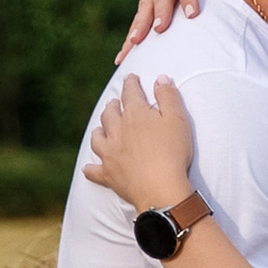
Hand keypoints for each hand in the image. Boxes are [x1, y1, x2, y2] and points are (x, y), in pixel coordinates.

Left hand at [83, 72, 196, 213]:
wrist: (161, 189)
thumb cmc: (173, 153)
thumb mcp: (178, 119)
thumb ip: (168, 96)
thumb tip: (160, 78)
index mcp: (135, 114)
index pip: (130, 92)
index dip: (131, 83)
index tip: (131, 78)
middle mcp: (117, 130)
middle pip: (109, 113)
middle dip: (113, 106)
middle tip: (115, 103)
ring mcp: (109, 153)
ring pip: (97, 137)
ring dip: (99, 130)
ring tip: (102, 128)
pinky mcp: (108, 175)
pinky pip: (94, 171)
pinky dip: (91, 169)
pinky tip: (88, 168)